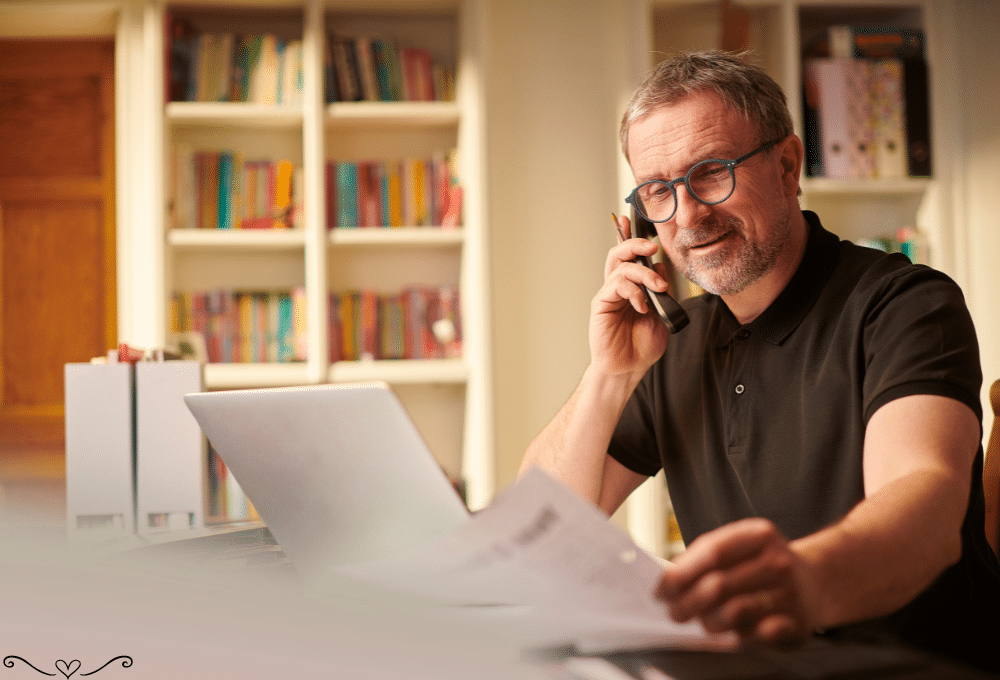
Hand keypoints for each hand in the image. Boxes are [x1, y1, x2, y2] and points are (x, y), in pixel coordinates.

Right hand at [589, 214, 670, 376]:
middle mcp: (617, 288)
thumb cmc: (641, 345)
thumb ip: (661, 291)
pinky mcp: (601, 304)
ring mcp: (608, 295)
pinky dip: (634, 292)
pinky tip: (643, 307)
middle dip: (634, 243)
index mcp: (631, 288)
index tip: (632, 221)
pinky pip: (616, 285)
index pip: (629, 257)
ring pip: (621, 267)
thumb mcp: (661, 313)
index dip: (629, 237)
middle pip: (620, 254)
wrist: (628, 368)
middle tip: (652, 246)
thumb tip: (661, 268)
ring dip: (644, 273)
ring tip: (658, 288)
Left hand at [655, 518, 817, 645]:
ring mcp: (791, 592)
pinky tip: (733, 634)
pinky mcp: (799, 622)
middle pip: (718, 585)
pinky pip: (760, 634)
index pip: (711, 552)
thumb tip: (670, 581)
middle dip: (687, 603)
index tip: (661, 589)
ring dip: (709, 621)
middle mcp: (778, 561)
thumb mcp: (741, 547)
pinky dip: (741, 636)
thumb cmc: (763, 565)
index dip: (680, 573)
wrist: (816, 581)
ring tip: (703, 621)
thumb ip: (707, 557)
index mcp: (759, 534)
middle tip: (674, 612)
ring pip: (734, 611)